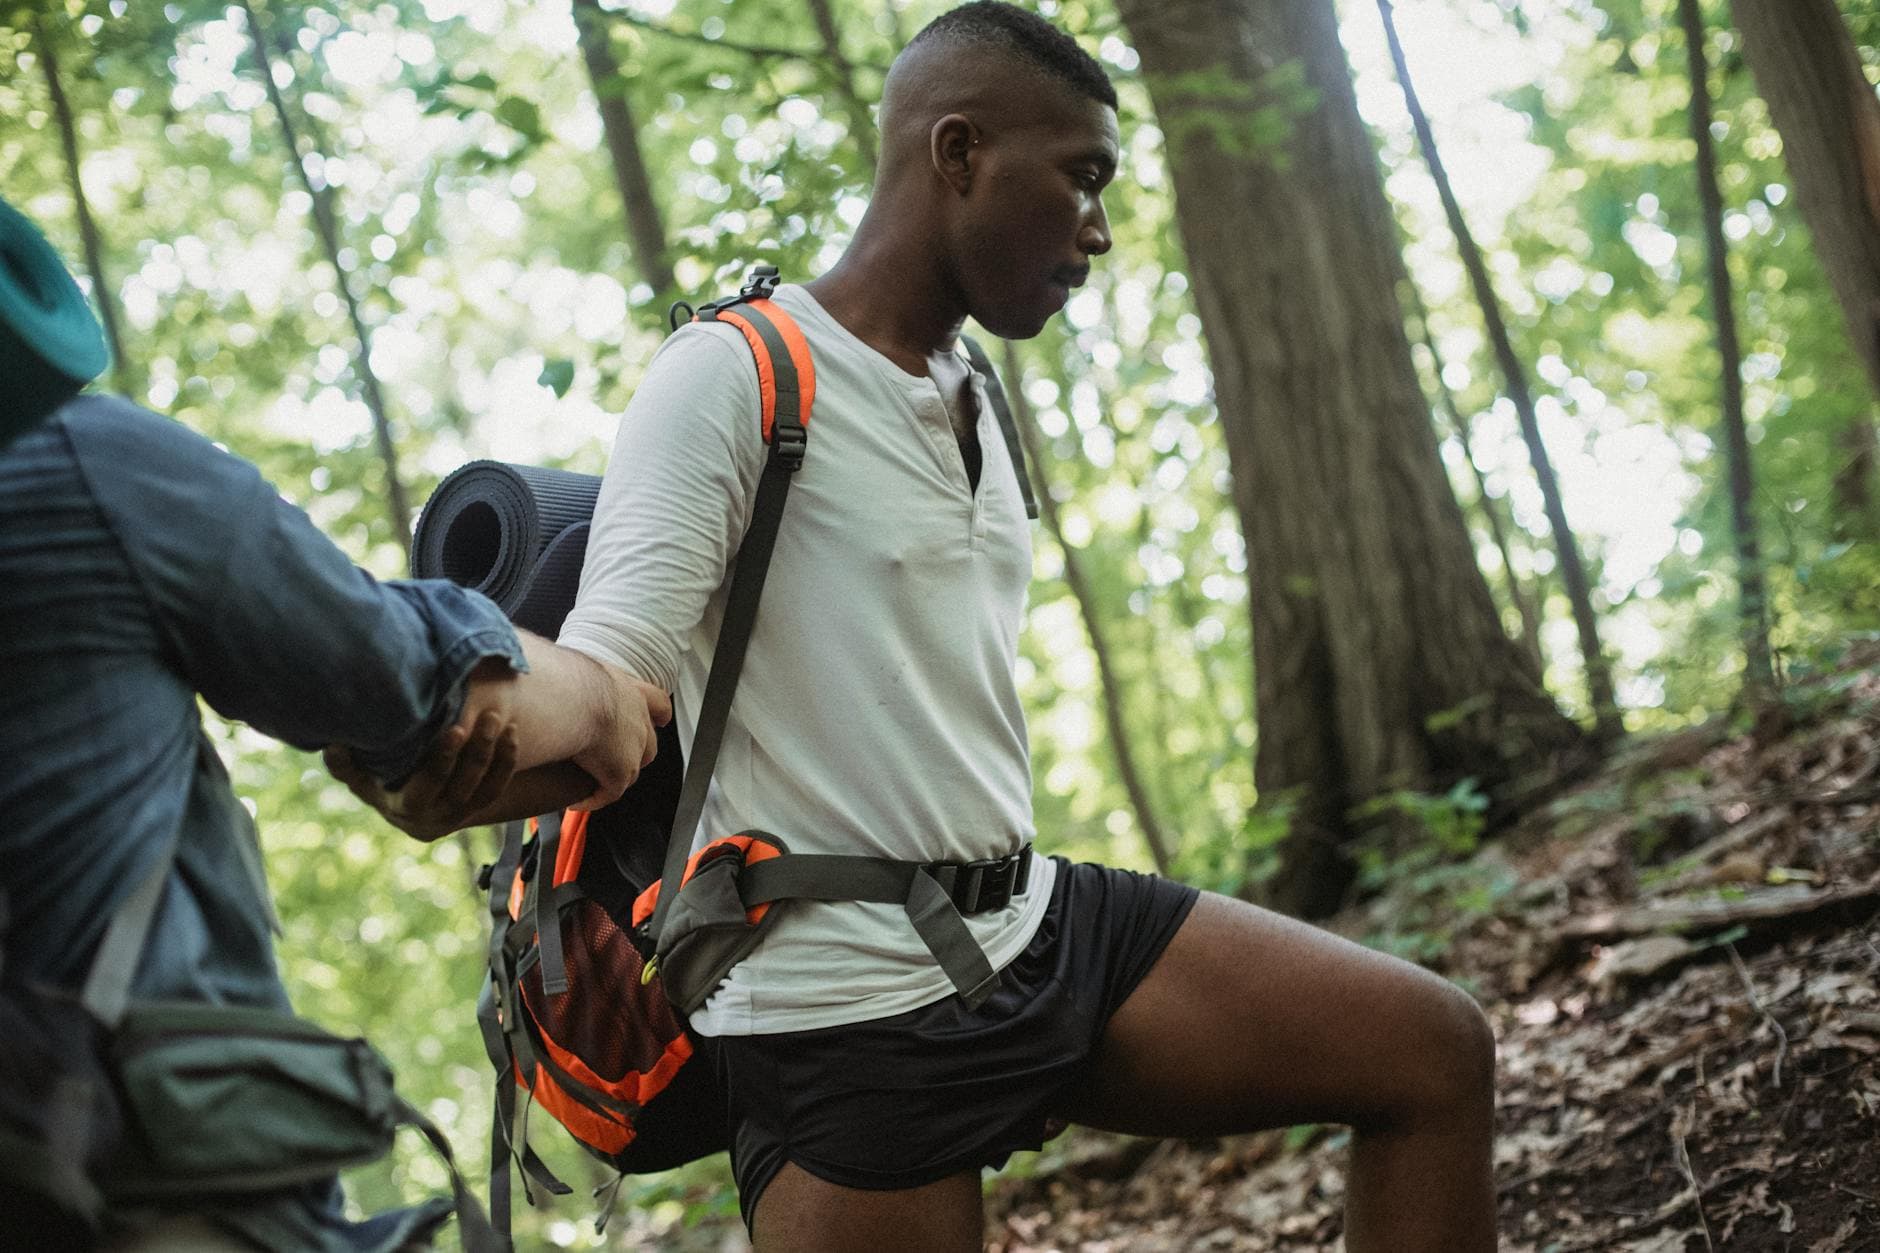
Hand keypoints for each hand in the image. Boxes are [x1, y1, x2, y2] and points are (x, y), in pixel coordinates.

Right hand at [324, 710, 517, 840]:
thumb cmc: (380, 784)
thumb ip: (346, 766)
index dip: (443, 759)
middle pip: (463, 785)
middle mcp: (436, 817)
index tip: (455, 728)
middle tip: (489, 716)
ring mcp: (461, 816)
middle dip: (478, 750)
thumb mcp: (360, 778)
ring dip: (497, 753)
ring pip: (485, 788)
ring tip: (501, 720)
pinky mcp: (478, 809)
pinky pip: (498, 788)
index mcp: (406, 808)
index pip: (428, 786)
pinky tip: (512, 734)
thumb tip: (332, 746)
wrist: (410, 811)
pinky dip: (507, 762)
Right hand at [569, 674, 673, 810]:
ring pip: (631, 771)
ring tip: (592, 781)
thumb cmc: (567, 677)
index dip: (658, 713)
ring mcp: (632, 750)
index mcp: (630, 691)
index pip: (657, 701)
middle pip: (649, 743)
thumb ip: (577, 675)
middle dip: (637, 752)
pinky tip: (575, 801)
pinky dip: (592, 799)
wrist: (569, 698)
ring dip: (612, 777)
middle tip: (615, 756)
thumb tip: (554, 671)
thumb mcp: (578, 668)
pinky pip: (607, 793)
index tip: (661, 719)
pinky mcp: (618, 775)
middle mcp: (637, 720)